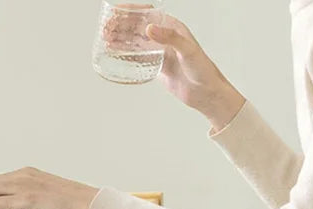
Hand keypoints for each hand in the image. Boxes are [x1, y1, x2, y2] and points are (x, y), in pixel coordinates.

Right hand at [104, 7, 243, 131]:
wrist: (206, 94)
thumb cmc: (202, 70)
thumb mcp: (187, 50)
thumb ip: (169, 38)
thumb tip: (149, 28)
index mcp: (172, 27)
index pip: (148, 14)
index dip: (131, 11)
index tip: (116, 12)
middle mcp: (164, 38)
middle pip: (138, 27)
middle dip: (121, 26)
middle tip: (106, 29)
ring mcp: (160, 52)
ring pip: (136, 43)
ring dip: (121, 40)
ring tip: (106, 40)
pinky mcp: (156, 67)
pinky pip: (138, 59)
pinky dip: (126, 56)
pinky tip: (115, 55)